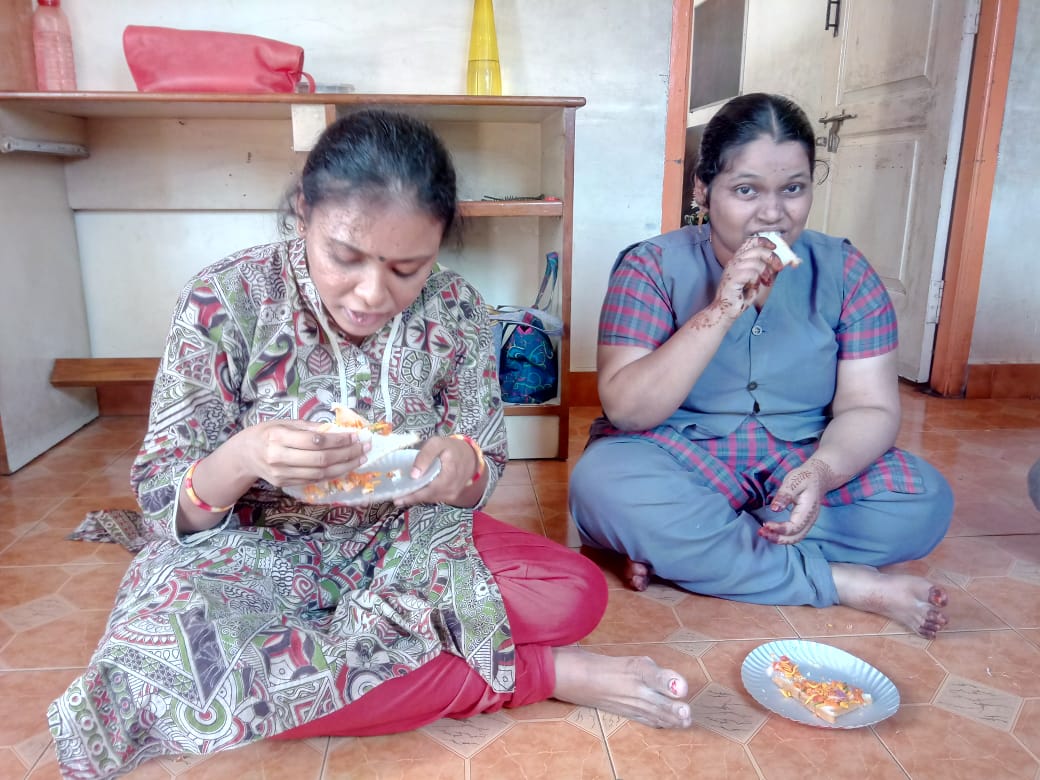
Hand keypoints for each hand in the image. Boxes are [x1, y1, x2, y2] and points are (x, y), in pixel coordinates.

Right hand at [238, 419, 369, 486]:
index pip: (315, 441)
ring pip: (320, 473)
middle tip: (364, 448)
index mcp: (278, 437)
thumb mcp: (283, 422)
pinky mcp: (285, 483)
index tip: (355, 436)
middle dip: (347, 454)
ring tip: (360, 459)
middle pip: (320, 459)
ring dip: (344, 467)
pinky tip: (344, 467)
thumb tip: (336, 429)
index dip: (338, 440)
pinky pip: (314, 480)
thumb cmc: (266, 433)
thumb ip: (309, 427)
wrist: (244, 455)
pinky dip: (332, 474)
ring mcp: (282, 474)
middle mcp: (279, 457)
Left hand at [394, 435, 480, 506]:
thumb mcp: (437, 443)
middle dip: (411, 498)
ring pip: (430, 498)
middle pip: (428, 497)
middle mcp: (451, 489)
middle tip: (395, 499)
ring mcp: (452, 494)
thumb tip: (414, 474)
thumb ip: (425, 455)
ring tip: (401, 497)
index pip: (429, 489)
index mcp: (449, 475)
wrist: (470, 456)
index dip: (413, 495)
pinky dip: (423, 496)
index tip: (397, 498)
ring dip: (416, 498)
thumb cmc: (451, 448)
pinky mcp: (450, 496)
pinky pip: (435, 497)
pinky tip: (413, 494)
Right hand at [713, 235, 785, 319]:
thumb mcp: (755, 280)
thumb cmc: (740, 297)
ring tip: (766, 282)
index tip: (774, 247)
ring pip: (756, 262)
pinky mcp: (732, 278)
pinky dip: (756, 280)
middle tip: (779, 268)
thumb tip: (777, 264)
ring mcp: (732, 269)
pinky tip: (753, 287)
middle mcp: (734, 261)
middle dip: (772, 257)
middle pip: (757, 249)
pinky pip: (751, 273)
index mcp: (738, 259)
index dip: (764, 241)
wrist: (726, 311)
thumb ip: (763, 270)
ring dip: (765, 272)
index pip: (750, 241)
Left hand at [758, 458, 837, 544]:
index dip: (780, 529)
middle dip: (778, 538)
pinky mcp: (803, 522)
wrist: (817, 477)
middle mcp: (810, 520)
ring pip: (795, 538)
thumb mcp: (793, 481)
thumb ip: (785, 495)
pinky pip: (793, 534)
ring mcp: (808, 522)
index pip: (795, 527)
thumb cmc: (805, 477)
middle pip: (795, 537)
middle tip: (761, 532)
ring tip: (763, 533)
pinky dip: (782, 535)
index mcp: (808, 510)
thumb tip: (774, 509)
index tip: (765, 524)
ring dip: (779, 539)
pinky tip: (770, 530)